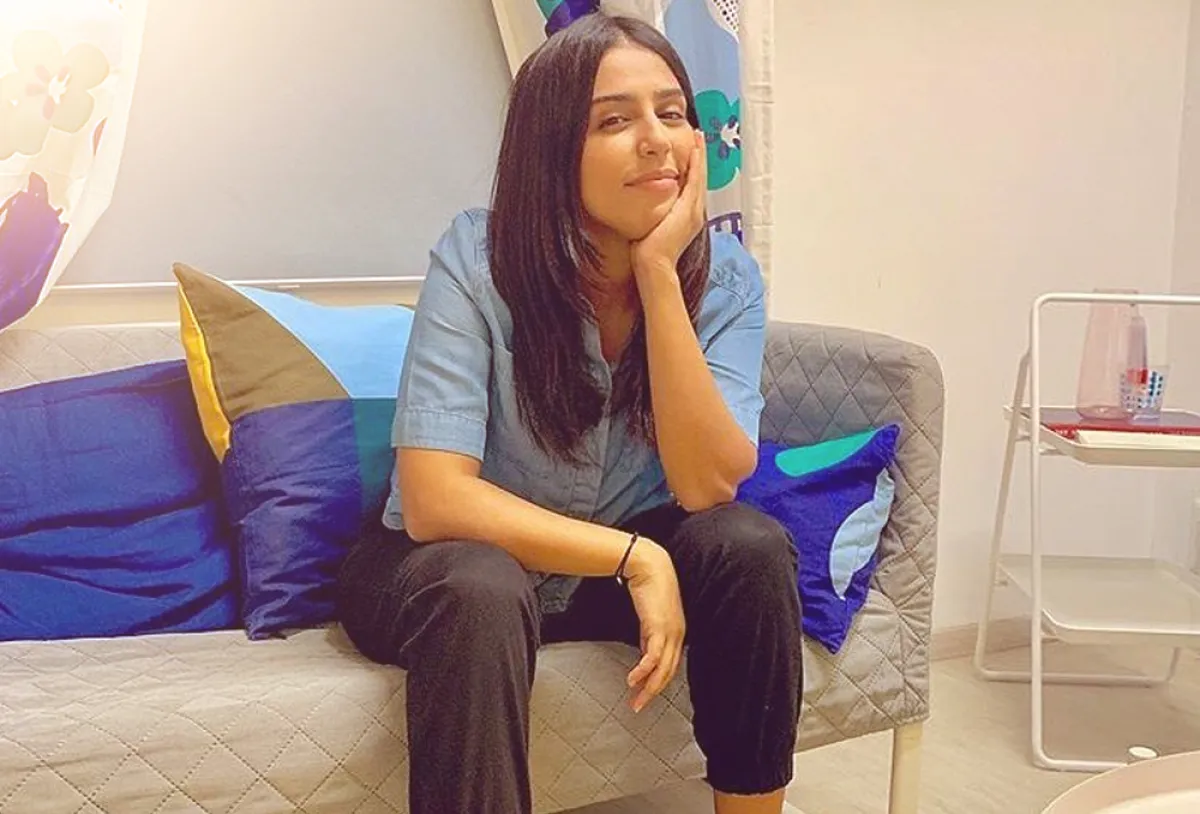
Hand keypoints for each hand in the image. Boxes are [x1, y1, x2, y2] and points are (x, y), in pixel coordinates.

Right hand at [623, 539, 685, 712]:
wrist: (649, 566)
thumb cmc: (650, 586)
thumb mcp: (650, 616)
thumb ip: (648, 634)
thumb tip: (643, 651)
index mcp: (676, 632)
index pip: (670, 665)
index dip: (658, 682)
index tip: (645, 694)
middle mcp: (677, 635)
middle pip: (668, 673)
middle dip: (653, 692)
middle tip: (639, 706)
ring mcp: (670, 632)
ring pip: (662, 669)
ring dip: (648, 688)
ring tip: (636, 700)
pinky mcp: (659, 628)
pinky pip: (652, 657)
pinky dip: (643, 671)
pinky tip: (632, 680)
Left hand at [630, 129, 707, 278]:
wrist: (654, 265)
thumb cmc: (648, 252)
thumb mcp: (654, 227)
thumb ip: (656, 215)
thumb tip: (646, 206)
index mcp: (688, 217)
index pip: (693, 186)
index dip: (694, 167)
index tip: (692, 150)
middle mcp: (696, 213)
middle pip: (700, 178)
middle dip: (700, 157)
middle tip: (699, 137)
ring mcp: (695, 211)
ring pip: (700, 176)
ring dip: (700, 156)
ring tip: (699, 138)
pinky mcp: (689, 210)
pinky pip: (695, 181)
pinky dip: (696, 164)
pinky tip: (695, 150)